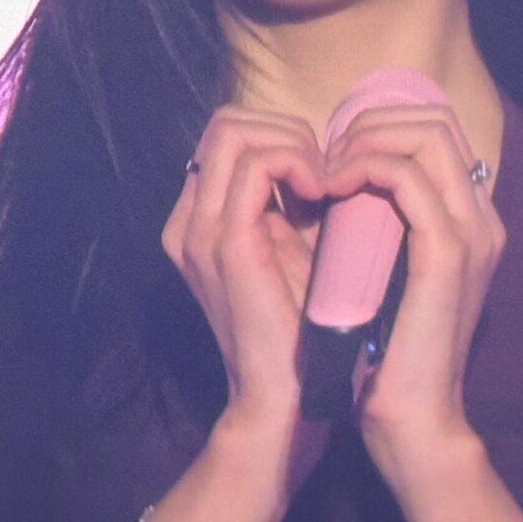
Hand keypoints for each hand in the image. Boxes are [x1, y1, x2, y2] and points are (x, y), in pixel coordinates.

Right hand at [161, 106, 328, 437]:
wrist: (287, 400)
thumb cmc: (306, 330)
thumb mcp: (300, 252)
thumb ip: (297, 205)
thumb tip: (332, 153)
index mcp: (201, 221)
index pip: (230, 135)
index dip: (282, 137)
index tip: (325, 175)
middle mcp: (189, 220)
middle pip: (226, 121)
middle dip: (287, 130)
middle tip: (327, 173)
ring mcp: (200, 230)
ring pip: (235, 129)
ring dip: (294, 142)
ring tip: (326, 183)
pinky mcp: (226, 243)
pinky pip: (256, 164)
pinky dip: (297, 163)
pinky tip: (325, 194)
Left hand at [318, 103, 506, 483]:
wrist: (411, 419)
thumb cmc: (384, 353)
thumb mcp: (384, 272)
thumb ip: (379, 225)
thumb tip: (338, 180)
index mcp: (473, 221)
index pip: (439, 129)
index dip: (381, 124)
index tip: (334, 153)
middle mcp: (482, 218)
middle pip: (438, 118)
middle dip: (372, 122)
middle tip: (327, 156)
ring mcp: (472, 232)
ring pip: (428, 134)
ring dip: (366, 140)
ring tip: (326, 172)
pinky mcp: (448, 253)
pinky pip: (408, 178)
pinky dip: (365, 168)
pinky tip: (331, 189)